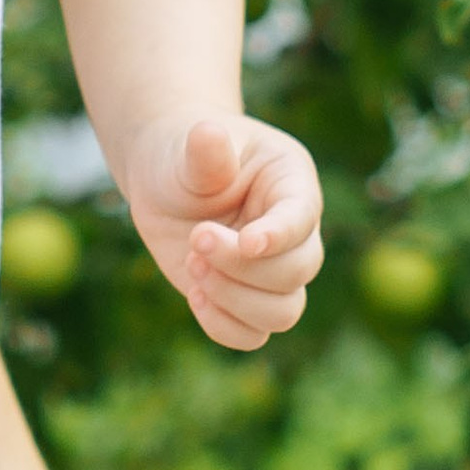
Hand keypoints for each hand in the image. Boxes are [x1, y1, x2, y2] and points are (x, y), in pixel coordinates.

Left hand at [125, 112, 324, 349]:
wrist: (167, 180)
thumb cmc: (184, 155)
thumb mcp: (189, 146)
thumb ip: (204, 148)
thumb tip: (208, 134)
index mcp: (291, 182)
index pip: (303, 216)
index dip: (280, 235)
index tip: (246, 242)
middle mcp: (293, 231)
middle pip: (298, 270)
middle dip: (242, 265)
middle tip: (196, 239)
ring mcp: (271, 269)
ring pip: (284, 311)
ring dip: (235, 299)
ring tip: (192, 265)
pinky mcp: (244, 299)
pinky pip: (253, 335)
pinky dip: (224, 326)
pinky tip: (194, 295)